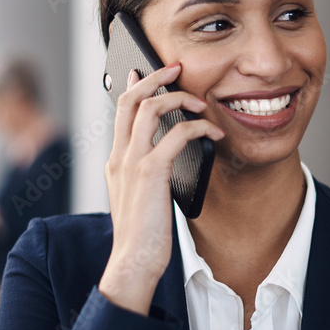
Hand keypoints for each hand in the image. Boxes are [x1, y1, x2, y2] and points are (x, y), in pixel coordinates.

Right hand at [98, 62, 224, 314]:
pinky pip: (176, 135)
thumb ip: (145, 175)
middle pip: (130, 98)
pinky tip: (213, 135)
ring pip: (151, 108)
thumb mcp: (138, 198)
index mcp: (116, 161)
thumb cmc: (141, 237)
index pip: (119, 110)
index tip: (145, 71)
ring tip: (201, 104)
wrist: (133, 262)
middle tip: (176, 68)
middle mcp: (120, 156)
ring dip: (180, 98)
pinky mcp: (151, 172)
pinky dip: (198, 128)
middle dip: (154, 77)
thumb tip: (165, 162)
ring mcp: (132, 162)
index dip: (134, 86)